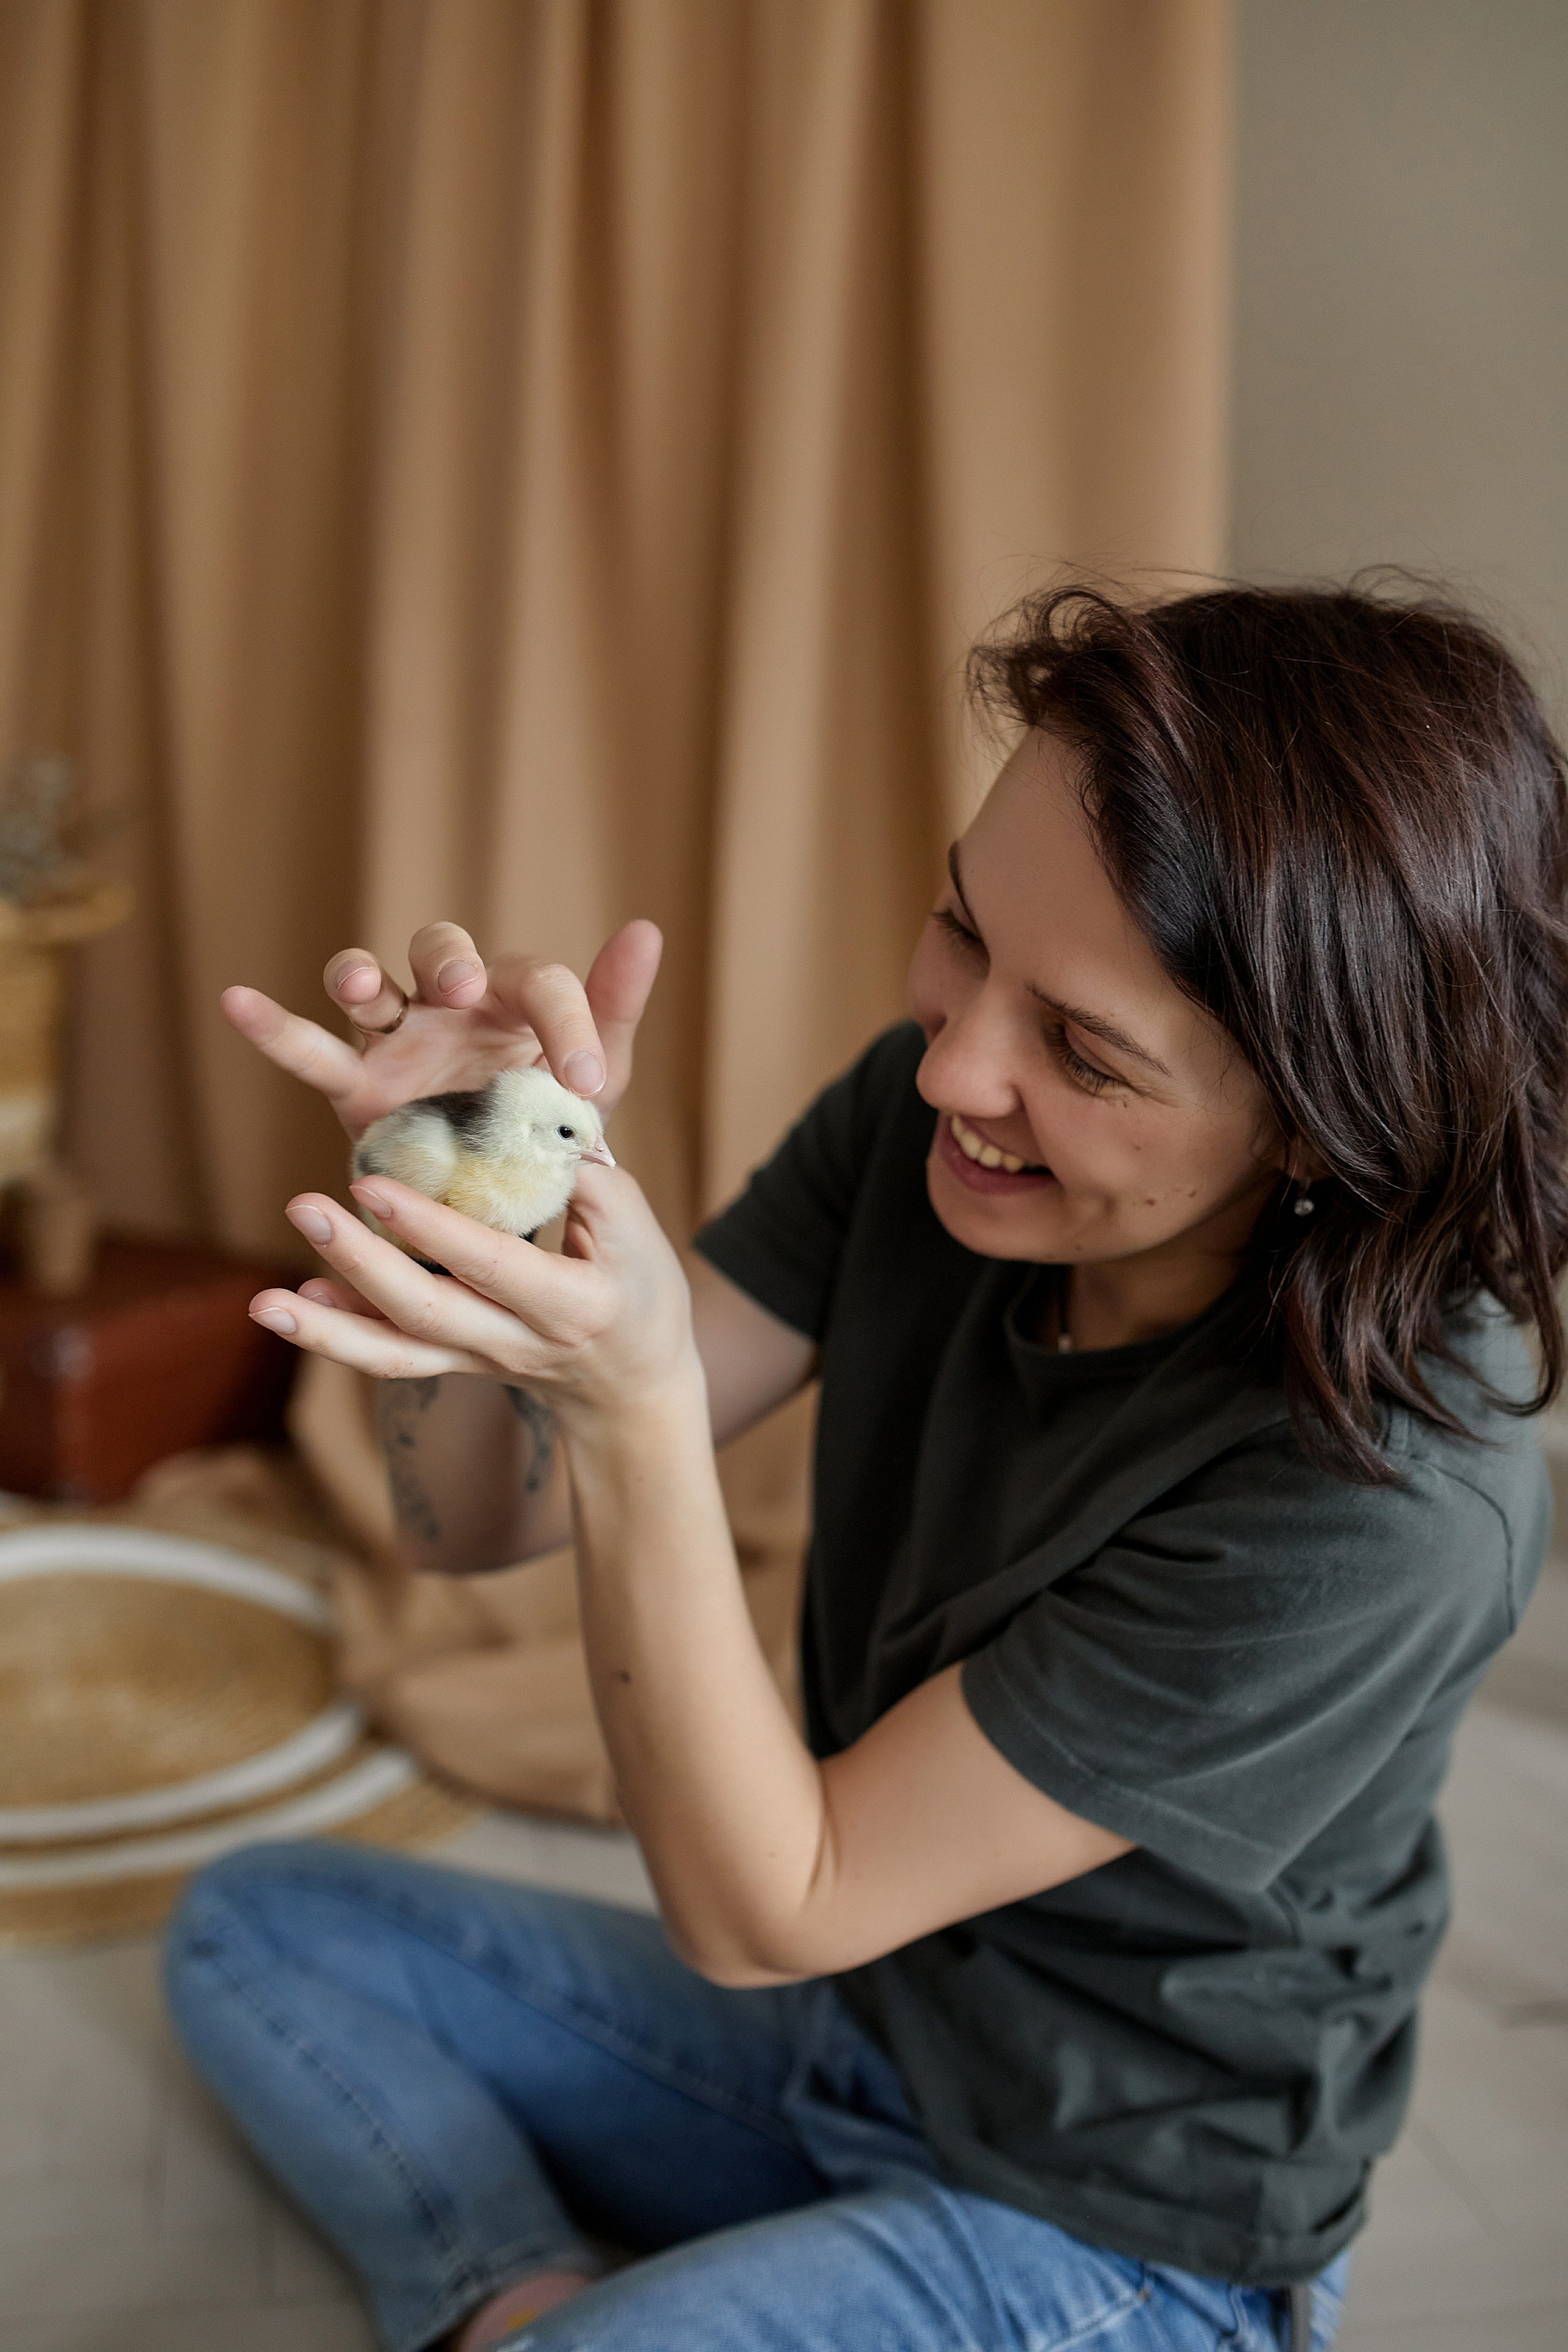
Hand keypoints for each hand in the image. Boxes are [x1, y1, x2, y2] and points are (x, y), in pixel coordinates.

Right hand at [222, 918, 662, 1141]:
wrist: (499, 1199)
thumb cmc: (546, 1122)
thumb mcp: (593, 1080)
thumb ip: (611, 1009)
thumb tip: (648, 927)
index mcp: (513, 997)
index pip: (539, 987)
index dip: (563, 1026)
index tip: (585, 1088)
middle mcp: (449, 1001)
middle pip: (441, 949)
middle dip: (450, 960)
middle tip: (465, 987)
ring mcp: (396, 1035)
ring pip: (369, 982)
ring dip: (361, 976)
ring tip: (363, 988)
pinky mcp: (354, 1082)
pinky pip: (309, 1050)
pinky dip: (272, 1026)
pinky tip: (235, 1000)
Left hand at [251, 1161, 700, 1431]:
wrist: (631, 1385)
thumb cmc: (642, 1289)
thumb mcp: (638, 1230)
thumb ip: (586, 1178)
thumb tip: (535, 1119)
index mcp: (571, 1303)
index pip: (493, 1264)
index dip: (432, 1228)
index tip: (374, 1184)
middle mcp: (517, 1342)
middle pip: (428, 1313)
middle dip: (362, 1265)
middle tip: (305, 1207)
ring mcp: (478, 1361)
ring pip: (395, 1352)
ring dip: (325, 1329)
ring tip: (263, 1303)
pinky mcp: (452, 1366)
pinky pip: (391, 1357)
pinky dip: (339, 1333)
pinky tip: (289, 1306)